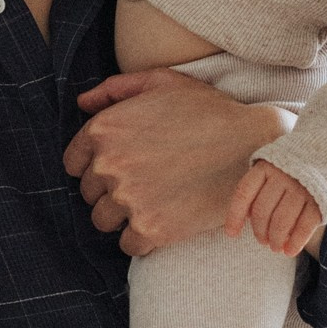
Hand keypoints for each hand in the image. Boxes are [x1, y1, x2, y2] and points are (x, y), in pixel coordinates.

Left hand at [66, 72, 295, 254]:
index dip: (96, 167)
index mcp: (103, 129)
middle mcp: (108, 165)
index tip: (121, 168)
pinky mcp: (151, 228)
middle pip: (89, 194)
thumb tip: (81, 103)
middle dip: (111, 190)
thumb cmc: (209, 110)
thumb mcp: (162, 82)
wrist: (253, 144)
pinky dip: (144, 239)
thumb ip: (115, 89)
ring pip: (103, 221)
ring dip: (123, 216)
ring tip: (156, 201)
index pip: (74, 164)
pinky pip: (128, 244)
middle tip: (147, 182)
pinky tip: (166, 220)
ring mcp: (128, 198)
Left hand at [225, 161, 322, 256]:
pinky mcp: (320, 199)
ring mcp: (302, 187)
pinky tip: (290, 251)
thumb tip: (245, 217)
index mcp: (265, 167)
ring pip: (281, 221)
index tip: (232, 234)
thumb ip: (259, 189)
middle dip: (260, 232)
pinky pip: (304, 225)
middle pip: (262, 211)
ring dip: (276, 239)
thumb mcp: (273, 171)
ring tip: (276, 247)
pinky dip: (296, 242)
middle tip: (263, 242)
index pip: (243, 194)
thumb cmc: (294, 171)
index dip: (235, 216)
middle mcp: (282, 175)